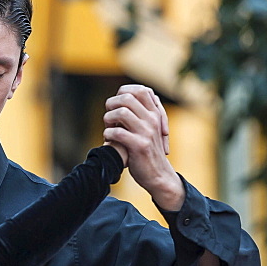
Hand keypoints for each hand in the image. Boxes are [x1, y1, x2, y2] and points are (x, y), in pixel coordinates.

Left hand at [104, 84, 183, 211]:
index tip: (115, 106)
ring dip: (108, 120)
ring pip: (121, 113)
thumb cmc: (147, 151)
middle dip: (111, 105)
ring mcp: (147, 132)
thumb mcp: (147, 129)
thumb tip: (121, 97)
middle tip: (109, 119)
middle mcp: (152, 119)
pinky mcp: (140, 145)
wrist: (158, 176)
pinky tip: (109, 141)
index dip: (122, 93)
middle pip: (126, 98)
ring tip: (108, 130)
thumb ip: (139, 114)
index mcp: (155, 113)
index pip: (139, 90)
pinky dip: (108, 135)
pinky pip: (117, 132)